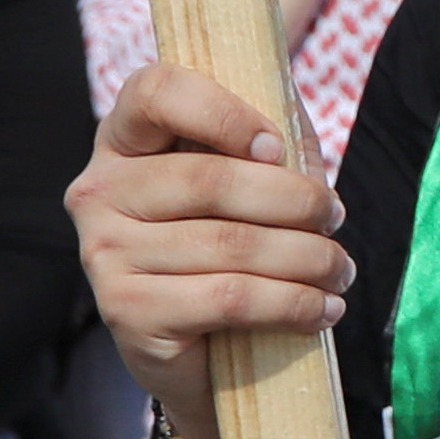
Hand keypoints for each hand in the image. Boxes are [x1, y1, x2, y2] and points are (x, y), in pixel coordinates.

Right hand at [66, 63, 353, 438]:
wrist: (202, 347)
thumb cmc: (232, 237)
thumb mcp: (252, 175)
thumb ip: (271, 140)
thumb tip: (299, 145)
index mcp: (124, 138)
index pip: (156, 92)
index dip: (223, 112)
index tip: (277, 147)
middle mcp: (98, 191)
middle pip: (207, 179)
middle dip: (294, 199)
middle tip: (335, 217)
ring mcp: (104, 254)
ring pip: (228, 245)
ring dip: (307, 257)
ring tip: (340, 268)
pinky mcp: (126, 313)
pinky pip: (228, 298)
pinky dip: (291, 303)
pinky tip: (322, 308)